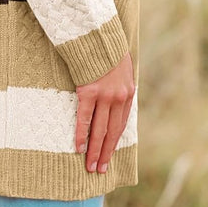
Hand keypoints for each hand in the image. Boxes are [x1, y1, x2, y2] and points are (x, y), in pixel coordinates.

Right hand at [75, 51, 134, 173]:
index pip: (120, 126)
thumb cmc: (107, 52)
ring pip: (99, 130)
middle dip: (105, 153)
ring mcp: (103, 96)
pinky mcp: (88, 92)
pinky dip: (81, 135)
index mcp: (127, 95)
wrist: (98, 36)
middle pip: (111, 132)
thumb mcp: (121, 70)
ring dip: (94, 150)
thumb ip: (119, 87)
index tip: (109, 158)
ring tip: (90, 166)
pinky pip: (84, 118)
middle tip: (99, 170)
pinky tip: (79, 148)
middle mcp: (118, 99)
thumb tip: (113, 103)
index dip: (114, 144)